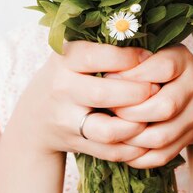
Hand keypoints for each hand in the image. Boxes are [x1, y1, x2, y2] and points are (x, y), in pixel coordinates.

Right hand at [8, 40, 159, 160]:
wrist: (34, 117)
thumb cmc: (67, 76)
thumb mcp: (74, 55)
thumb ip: (103, 48)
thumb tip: (150, 40)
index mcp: (64, 60)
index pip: (93, 56)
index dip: (124, 58)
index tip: (148, 57)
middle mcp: (61, 89)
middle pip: (102, 94)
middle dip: (136, 92)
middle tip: (157, 88)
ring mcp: (66, 120)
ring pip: (107, 130)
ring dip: (136, 125)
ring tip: (152, 115)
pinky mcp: (75, 144)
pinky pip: (110, 151)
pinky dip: (133, 148)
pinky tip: (147, 137)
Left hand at [103, 43, 192, 168]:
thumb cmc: (169, 72)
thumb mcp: (156, 54)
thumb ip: (135, 58)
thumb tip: (104, 73)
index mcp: (183, 60)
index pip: (163, 68)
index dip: (133, 75)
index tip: (109, 78)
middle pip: (164, 107)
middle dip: (129, 112)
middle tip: (109, 109)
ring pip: (161, 136)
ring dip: (131, 138)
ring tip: (112, 129)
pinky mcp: (190, 138)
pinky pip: (161, 156)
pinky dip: (138, 157)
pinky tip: (123, 147)